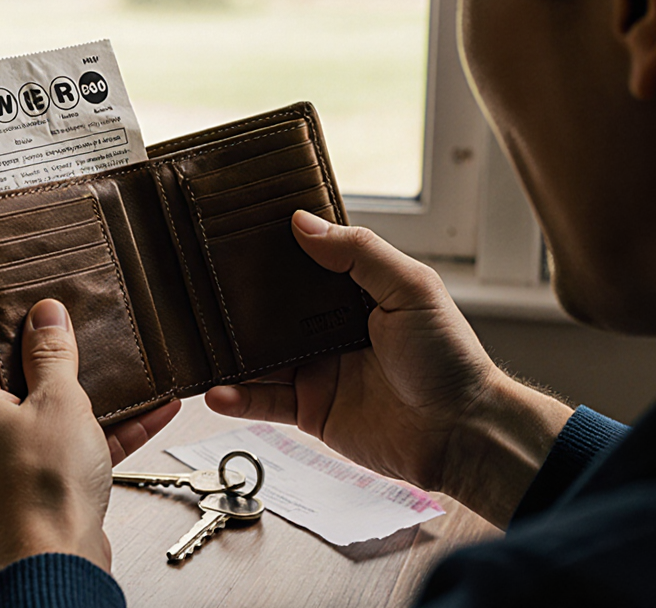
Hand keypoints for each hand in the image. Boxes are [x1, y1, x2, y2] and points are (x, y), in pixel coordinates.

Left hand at [0, 300, 180, 574]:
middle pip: (0, 371)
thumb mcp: (59, 403)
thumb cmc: (42, 493)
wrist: (53, 569)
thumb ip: (52, 353)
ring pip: (32, 412)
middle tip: (80, 331)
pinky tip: (146, 415)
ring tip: (124, 373)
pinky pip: (51, 447)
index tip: (33, 297)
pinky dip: (91, 432)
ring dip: (81, 395)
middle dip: (49, 353)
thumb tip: (46, 316)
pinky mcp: (15, 488)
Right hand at [205, 211, 571, 525]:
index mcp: (354, 294)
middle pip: (270, 310)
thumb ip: (358, 253)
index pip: (303, 264)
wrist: (461, 433)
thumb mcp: (411, 288)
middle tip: (196, 284)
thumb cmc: (448, 358)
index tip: (231, 232)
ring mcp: (316, 370)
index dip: (272, 250)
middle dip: (236, 300)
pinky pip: (264, 403)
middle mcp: (329, 329)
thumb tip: (302, 222)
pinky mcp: (309, 411)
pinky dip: (238, 398)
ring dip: (227, 351)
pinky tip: (217, 390)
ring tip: (195, 339)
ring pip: (258, 357)